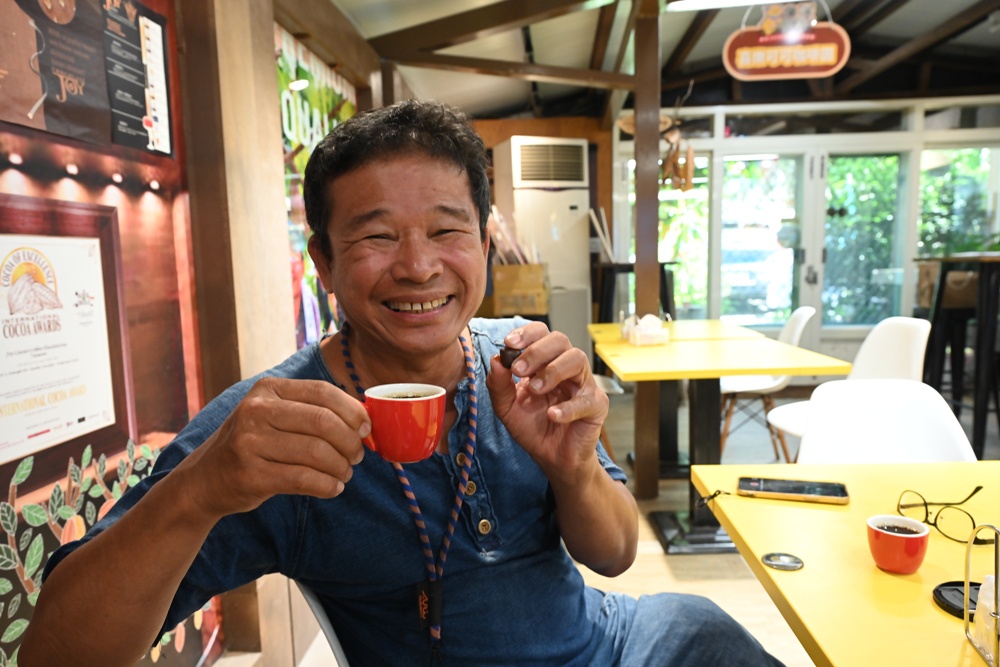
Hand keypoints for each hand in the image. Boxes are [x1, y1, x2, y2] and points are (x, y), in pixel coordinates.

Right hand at [175, 377, 368, 519]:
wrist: (204, 479)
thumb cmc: (253, 445)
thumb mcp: (273, 415)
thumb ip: (310, 411)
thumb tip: (364, 418)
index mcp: (268, 389)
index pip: (322, 392)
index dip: (352, 410)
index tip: (366, 428)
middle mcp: (256, 410)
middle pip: (323, 422)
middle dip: (350, 441)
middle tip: (357, 455)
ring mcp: (250, 442)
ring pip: (317, 452)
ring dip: (341, 466)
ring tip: (345, 473)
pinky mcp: (250, 474)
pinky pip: (304, 479)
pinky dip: (328, 485)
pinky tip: (333, 488)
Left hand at [486, 322, 608, 482]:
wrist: (552, 458)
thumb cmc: (533, 428)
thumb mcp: (507, 408)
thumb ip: (498, 385)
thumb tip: (495, 359)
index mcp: (545, 362)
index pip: (542, 334)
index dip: (528, 334)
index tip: (509, 343)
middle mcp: (566, 368)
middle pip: (560, 340)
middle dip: (537, 351)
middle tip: (518, 369)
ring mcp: (583, 385)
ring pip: (577, 359)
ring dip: (552, 371)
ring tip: (536, 390)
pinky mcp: (596, 406)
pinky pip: (587, 400)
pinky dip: (568, 407)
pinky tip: (553, 415)